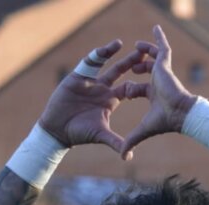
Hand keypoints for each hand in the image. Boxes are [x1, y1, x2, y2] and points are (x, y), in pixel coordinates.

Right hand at [38, 39, 152, 157]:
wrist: (57, 129)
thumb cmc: (79, 133)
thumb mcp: (100, 135)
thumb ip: (115, 141)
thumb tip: (129, 155)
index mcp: (111, 100)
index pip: (129, 88)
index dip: (138, 83)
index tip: (151, 78)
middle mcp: (103, 88)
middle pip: (120, 71)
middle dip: (131, 62)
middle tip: (145, 52)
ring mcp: (91, 81)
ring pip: (105, 64)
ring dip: (112, 53)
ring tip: (120, 44)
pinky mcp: (78, 76)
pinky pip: (88, 63)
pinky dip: (96, 55)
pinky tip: (105, 49)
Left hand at [121, 25, 197, 156]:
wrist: (180, 114)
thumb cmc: (165, 122)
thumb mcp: (143, 130)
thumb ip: (132, 140)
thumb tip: (123, 157)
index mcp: (153, 96)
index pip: (139, 90)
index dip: (131, 90)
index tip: (125, 92)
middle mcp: (157, 84)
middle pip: (145, 73)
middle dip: (137, 70)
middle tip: (131, 68)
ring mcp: (162, 73)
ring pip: (153, 59)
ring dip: (145, 53)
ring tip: (137, 47)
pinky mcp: (165, 65)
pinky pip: (162, 47)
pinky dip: (159, 37)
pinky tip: (155, 27)